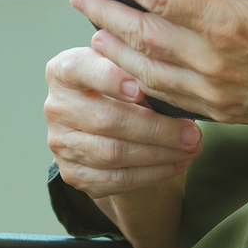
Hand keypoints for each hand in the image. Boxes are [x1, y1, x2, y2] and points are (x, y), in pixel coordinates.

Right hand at [43, 44, 202, 198]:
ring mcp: (61, 144)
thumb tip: (172, 86)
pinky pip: (117, 179)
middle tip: (191, 133)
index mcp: (63, 71)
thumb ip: (138, 70)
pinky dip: (152, 173)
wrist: (106, 124)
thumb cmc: (123, 87)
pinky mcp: (74, 174)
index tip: (141, 88)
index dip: (109, 79)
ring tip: (191, 149)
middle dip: (156, 129)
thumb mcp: (125, 68)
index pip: (79, 70)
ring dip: (160, 154)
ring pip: (114, 154)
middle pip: (106, 120)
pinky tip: (176, 164)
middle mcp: (56, 107)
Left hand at [70, 0, 247, 138]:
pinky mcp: (219, 112)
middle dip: (103, 9)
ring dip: (112, 46)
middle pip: (140, 34)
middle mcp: (213, 63)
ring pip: (144, 70)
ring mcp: (213, 92)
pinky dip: (137, 79)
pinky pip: (165, 97)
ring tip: (92, 24)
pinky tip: (126, 66)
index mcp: (230, 25)